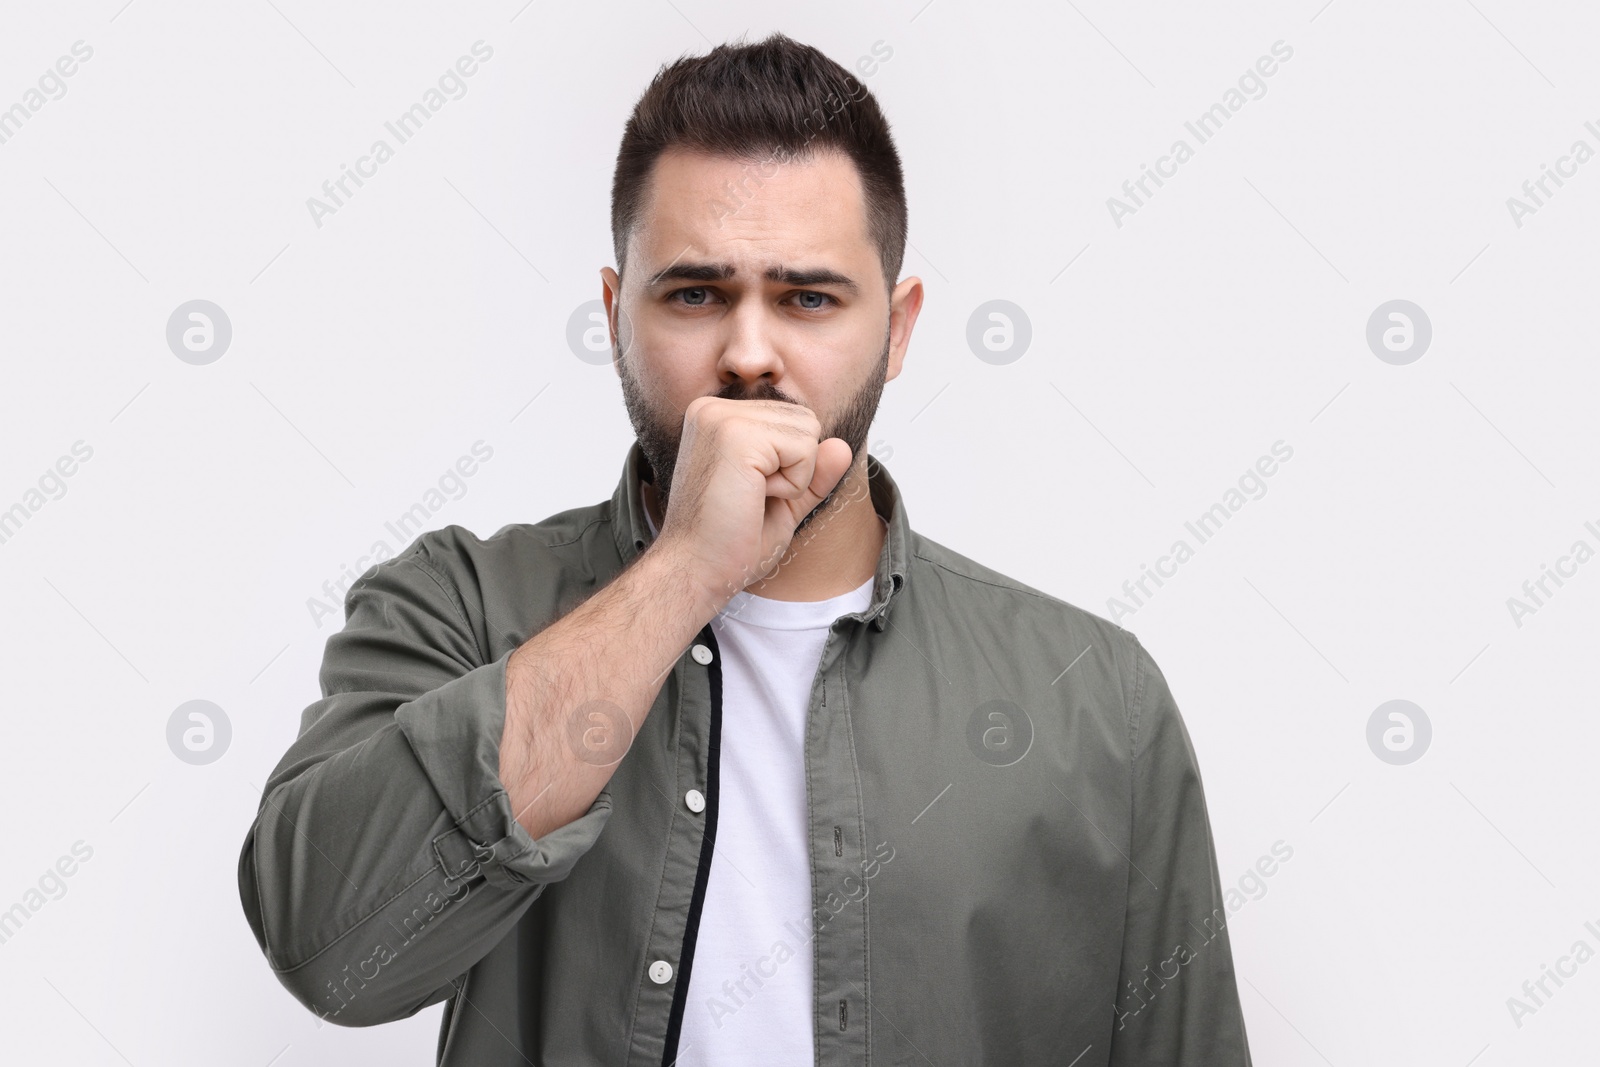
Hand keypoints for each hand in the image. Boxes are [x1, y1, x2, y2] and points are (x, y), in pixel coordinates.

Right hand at [651, 395, 852, 602]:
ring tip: (749, 497)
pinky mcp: (736, 435)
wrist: (695, 570)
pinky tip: (752, 498)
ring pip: (808, 432)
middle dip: (794, 467)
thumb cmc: (728, 542)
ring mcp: (722, 417)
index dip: (788, 466)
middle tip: (749, 498)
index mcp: (717, 417)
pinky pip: (804, 449)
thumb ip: (812, 473)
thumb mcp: (783, 502)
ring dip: (792, 477)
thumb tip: (843, 446)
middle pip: (805, 420)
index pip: (792, 420)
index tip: (747, 493)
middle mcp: (715, 408)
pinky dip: (792, 484)